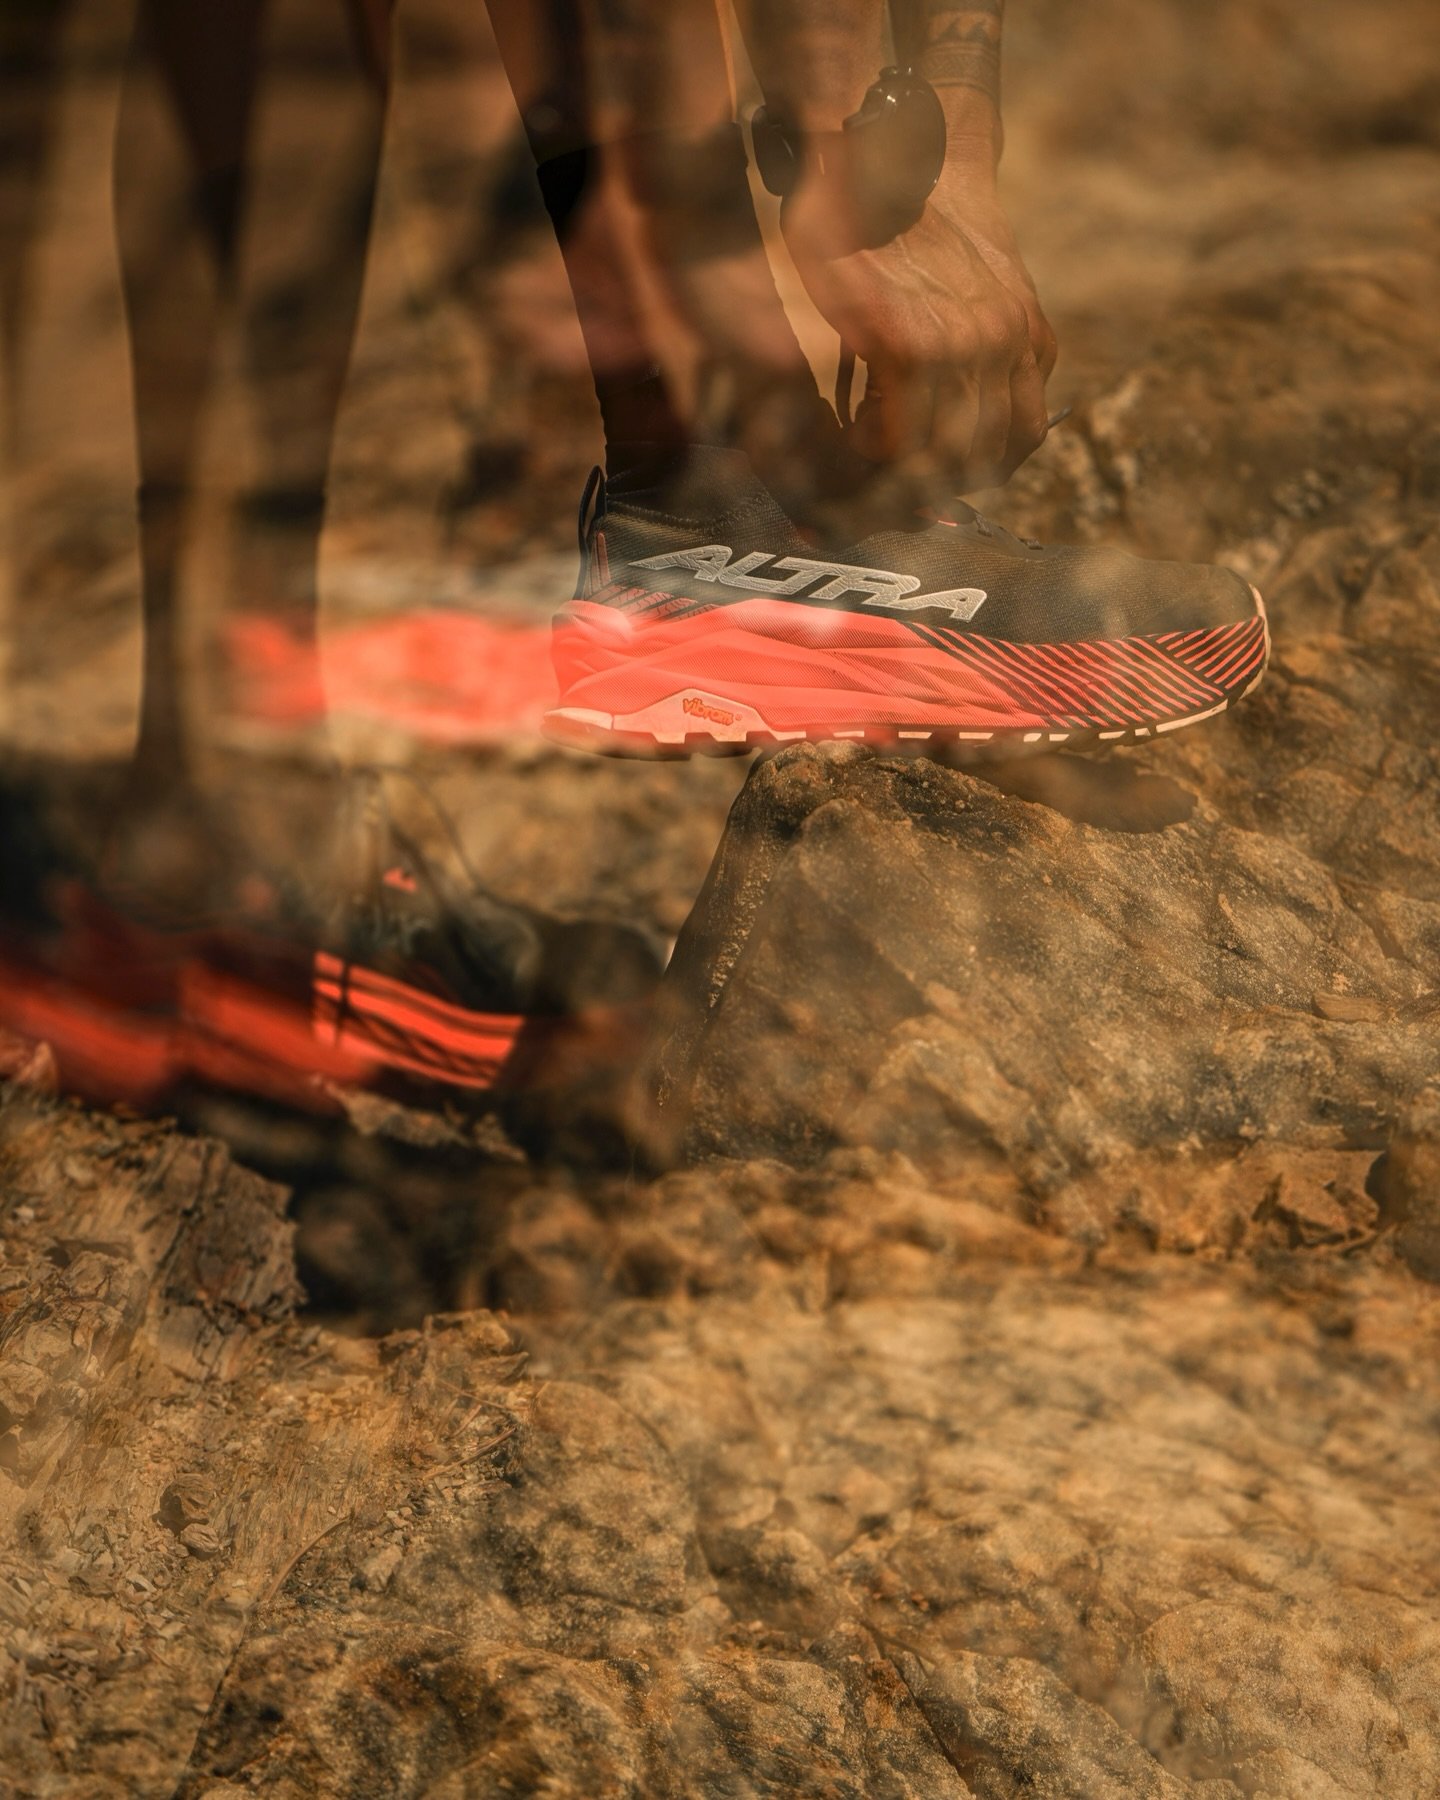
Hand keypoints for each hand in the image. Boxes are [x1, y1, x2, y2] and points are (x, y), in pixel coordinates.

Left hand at [780, 156, 1056, 500]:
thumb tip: (782, 448)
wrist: (919, 156)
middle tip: (878, 493)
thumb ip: (808, 361)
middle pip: (953, 461)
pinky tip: (965, 450)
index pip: (901, 452)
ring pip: (1005, 447)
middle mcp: (974, 342)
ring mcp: (1013, 337)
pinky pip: (1032, 416)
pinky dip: (1004, 446)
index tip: (846, 467)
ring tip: (922, 479)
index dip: (870, 472)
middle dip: (912, 489)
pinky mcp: (1034, 332)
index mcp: (911, 340)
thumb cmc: (843, 221)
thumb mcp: (806, 286)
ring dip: (962, 476)